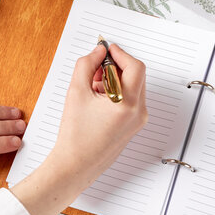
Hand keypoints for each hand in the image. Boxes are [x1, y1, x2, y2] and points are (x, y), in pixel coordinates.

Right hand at [11, 44, 146, 214]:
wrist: (76, 165)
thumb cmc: (75, 135)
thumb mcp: (76, 92)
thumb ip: (86, 65)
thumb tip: (97, 52)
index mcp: (128, 103)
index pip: (135, 67)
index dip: (120, 54)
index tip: (107, 49)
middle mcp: (138, 112)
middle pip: (135, 76)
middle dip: (116, 67)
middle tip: (96, 67)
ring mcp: (138, 121)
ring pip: (133, 87)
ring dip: (115, 80)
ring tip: (93, 87)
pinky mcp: (133, 126)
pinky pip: (131, 100)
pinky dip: (117, 92)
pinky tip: (97, 100)